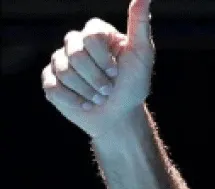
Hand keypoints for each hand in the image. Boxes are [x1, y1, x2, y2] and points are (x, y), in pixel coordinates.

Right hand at [41, 0, 154, 139]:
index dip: (103, 58)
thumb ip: (140, 24)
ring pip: (63, 71)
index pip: (90, 36)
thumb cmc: (134, 84)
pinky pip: (54, 87)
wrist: (120, 115)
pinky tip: (86, 104)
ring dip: (87, 90)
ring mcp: (60, 62)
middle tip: (109, 89)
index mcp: (95, 34)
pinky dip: (74, 100)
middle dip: (96, 77)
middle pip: (75, 54)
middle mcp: (75, 44)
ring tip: (99, 97)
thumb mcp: (142, 54)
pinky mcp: (50, 81)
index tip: (117, 71)